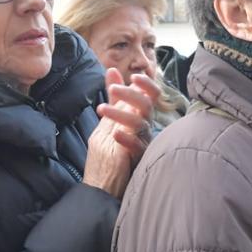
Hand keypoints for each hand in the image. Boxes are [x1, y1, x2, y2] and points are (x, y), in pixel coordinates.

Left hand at [84, 68, 161, 197]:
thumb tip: (112, 70)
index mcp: (141, 115)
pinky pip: (137, 147)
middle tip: (111, 89)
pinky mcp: (140, 158)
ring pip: (139, 123)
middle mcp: (146, 127)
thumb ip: (115, 96)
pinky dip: (127, 139)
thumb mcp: (111, 117)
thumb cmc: (113, 147)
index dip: (146, 85)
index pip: (151, 95)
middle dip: (129, 94)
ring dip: (120, 114)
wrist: (108, 182)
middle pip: (146, 105)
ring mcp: (145, 142)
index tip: (134, 78)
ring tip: (101, 110)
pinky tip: (115, 134)